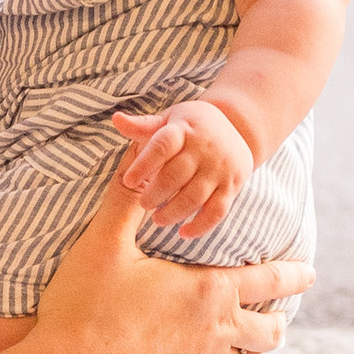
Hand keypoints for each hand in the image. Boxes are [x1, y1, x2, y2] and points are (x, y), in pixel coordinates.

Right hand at [27, 187, 307, 353]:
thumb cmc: (85, 304)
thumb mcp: (104, 243)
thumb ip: (125, 202)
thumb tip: (136, 160)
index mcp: (207, 291)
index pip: (267, 281)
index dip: (293, 276)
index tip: (310, 274)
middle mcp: (214, 332)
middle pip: (268, 333)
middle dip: (277, 324)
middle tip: (279, 320)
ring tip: (251, 351)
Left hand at [111, 98, 252, 238]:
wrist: (237, 126)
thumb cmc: (191, 126)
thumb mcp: (168, 120)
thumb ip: (142, 126)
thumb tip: (116, 120)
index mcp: (184, 130)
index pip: (162, 146)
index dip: (144, 164)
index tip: (129, 181)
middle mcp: (204, 148)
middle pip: (177, 175)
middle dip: (156, 193)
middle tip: (143, 204)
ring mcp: (220, 168)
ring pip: (195, 196)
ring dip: (174, 212)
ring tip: (158, 219)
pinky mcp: (232, 186)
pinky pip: (217, 211)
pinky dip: (201, 226)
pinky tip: (183, 233)